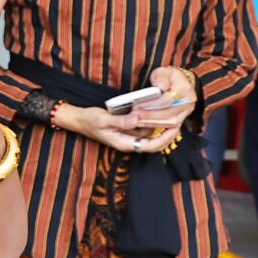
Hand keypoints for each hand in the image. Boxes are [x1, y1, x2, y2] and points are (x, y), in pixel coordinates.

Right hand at [56, 101, 180, 155]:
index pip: (151, 146)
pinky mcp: (128, 128)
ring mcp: (129, 135)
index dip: (165, 139)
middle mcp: (129, 141)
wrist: (79, 120)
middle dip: (168, 134)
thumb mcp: (103, 120)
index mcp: (125, 143)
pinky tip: (157, 111)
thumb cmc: (89, 121)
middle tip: (178, 120)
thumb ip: (121, 121)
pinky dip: (152, 121)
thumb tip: (138, 119)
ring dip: (161, 126)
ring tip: (171, 114)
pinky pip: (144, 127)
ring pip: (151, 134)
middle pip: (155, 142)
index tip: (175, 128)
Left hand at [129, 66, 199, 134]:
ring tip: (136, 121)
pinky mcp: (182, 120)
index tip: (137, 105)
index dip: (151, 104)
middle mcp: (188, 103)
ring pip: (171, 123)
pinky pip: (171, 129)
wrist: (179, 83)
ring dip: (152, 124)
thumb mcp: (162, 72)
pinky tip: (145, 127)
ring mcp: (186, 113)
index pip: (167, 99)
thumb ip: (161, 78)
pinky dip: (158, 129)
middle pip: (169, 114)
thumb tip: (159, 87)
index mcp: (184, 89)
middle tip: (134, 116)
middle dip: (150, 116)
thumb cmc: (168, 77)